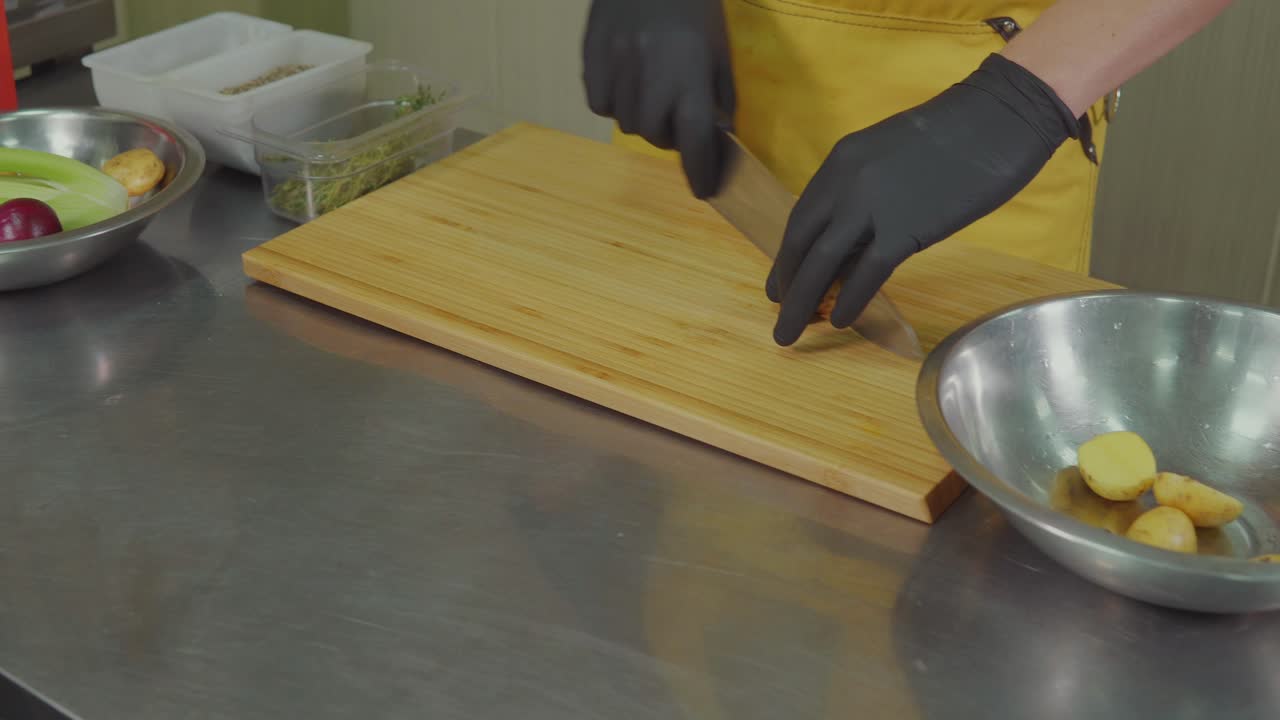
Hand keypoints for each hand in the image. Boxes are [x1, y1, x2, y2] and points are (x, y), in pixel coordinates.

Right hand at [582, 0, 734, 197]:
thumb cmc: (693, 9)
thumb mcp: (719, 51)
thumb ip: (719, 96)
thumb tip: (716, 136)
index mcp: (689, 77)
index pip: (695, 139)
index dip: (701, 170)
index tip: (704, 190)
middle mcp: (652, 78)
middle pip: (655, 136)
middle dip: (669, 135)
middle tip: (677, 116)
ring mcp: (617, 68)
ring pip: (626, 122)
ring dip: (643, 118)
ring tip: (652, 91)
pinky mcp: (592, 60)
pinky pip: (601, 104)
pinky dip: (614, 102)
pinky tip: (626, 81)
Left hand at [767, 53, 1082, 346]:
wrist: (1001, 116)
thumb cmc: (957, 133)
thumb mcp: (890, 155)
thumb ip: (865, 191)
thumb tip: (852, 241)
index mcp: (840, 161)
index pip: (801, 219)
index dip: (787, 257)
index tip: (780, 284)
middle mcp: (845, 182)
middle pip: (800, 244)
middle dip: (786, 286)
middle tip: (780, 316)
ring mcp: (871, 205)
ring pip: (821, 263)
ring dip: (801, 303)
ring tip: (791, 334)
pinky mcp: (904, 228)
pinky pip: (866, 273)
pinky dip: (850, 301)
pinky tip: (841, 322)